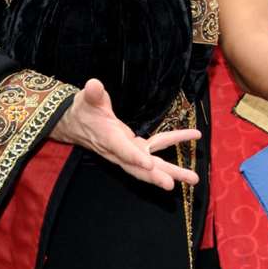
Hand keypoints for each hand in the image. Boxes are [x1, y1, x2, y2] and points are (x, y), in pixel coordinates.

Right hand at [49, 79, 200, 189]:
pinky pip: (155, 150)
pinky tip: (191, 142)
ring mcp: (127, 152)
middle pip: (138, 167)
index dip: (134, 157)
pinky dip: (172, 148)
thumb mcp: (86, 100)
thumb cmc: (83, 110)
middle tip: (172, 184)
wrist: (74, 124)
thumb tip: (94, 85)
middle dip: (155, 176)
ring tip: (193, 178)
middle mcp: (119, 150)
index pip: (122, 150)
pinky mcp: (133, 148)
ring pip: (150, 166)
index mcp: (108, 138)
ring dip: (171, 172)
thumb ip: (92, 94)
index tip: (149, 164)